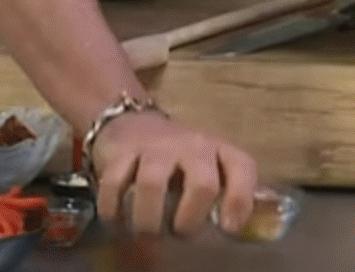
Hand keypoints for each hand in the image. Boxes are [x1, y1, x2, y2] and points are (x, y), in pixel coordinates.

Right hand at [91, 110, 261, 238]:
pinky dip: (113, 210)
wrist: (133, 120)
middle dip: (189, 220)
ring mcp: (155, 145)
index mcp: (219, 149)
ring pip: (153, 184)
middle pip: (201, 184)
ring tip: (146, 233)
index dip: (240, 200)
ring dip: (148, 221)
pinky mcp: (121, 150)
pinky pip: (114, 184)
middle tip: (178, 233)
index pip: (241, 167)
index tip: (228, 228)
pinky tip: (117, 221)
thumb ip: (225, 193)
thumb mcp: (208, 167)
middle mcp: (191, 144)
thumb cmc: (179, 156)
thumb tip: (239, 228)